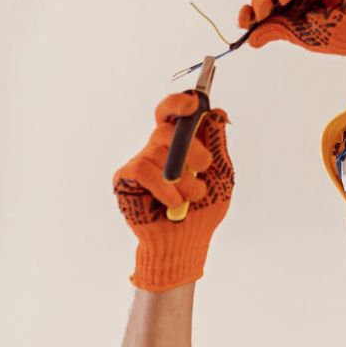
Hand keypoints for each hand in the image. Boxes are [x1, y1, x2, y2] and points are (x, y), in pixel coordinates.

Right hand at [113, 94, 233, 291]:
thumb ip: (217, 144)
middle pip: (167, 128)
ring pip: (160, 152)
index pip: (172, 113)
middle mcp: (157, 148)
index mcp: (180, 143)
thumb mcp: (220, 176)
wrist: (186, 243)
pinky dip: (165, 188)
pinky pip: (145, 170)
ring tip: (191, 199)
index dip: (179, 103)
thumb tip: (218, 112)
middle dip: (191, 147)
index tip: (193, 103)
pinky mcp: (125, 178)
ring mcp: (140, 161)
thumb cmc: (204, 211)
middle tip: (204, 167)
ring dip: (184, 180)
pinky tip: (172, 205)